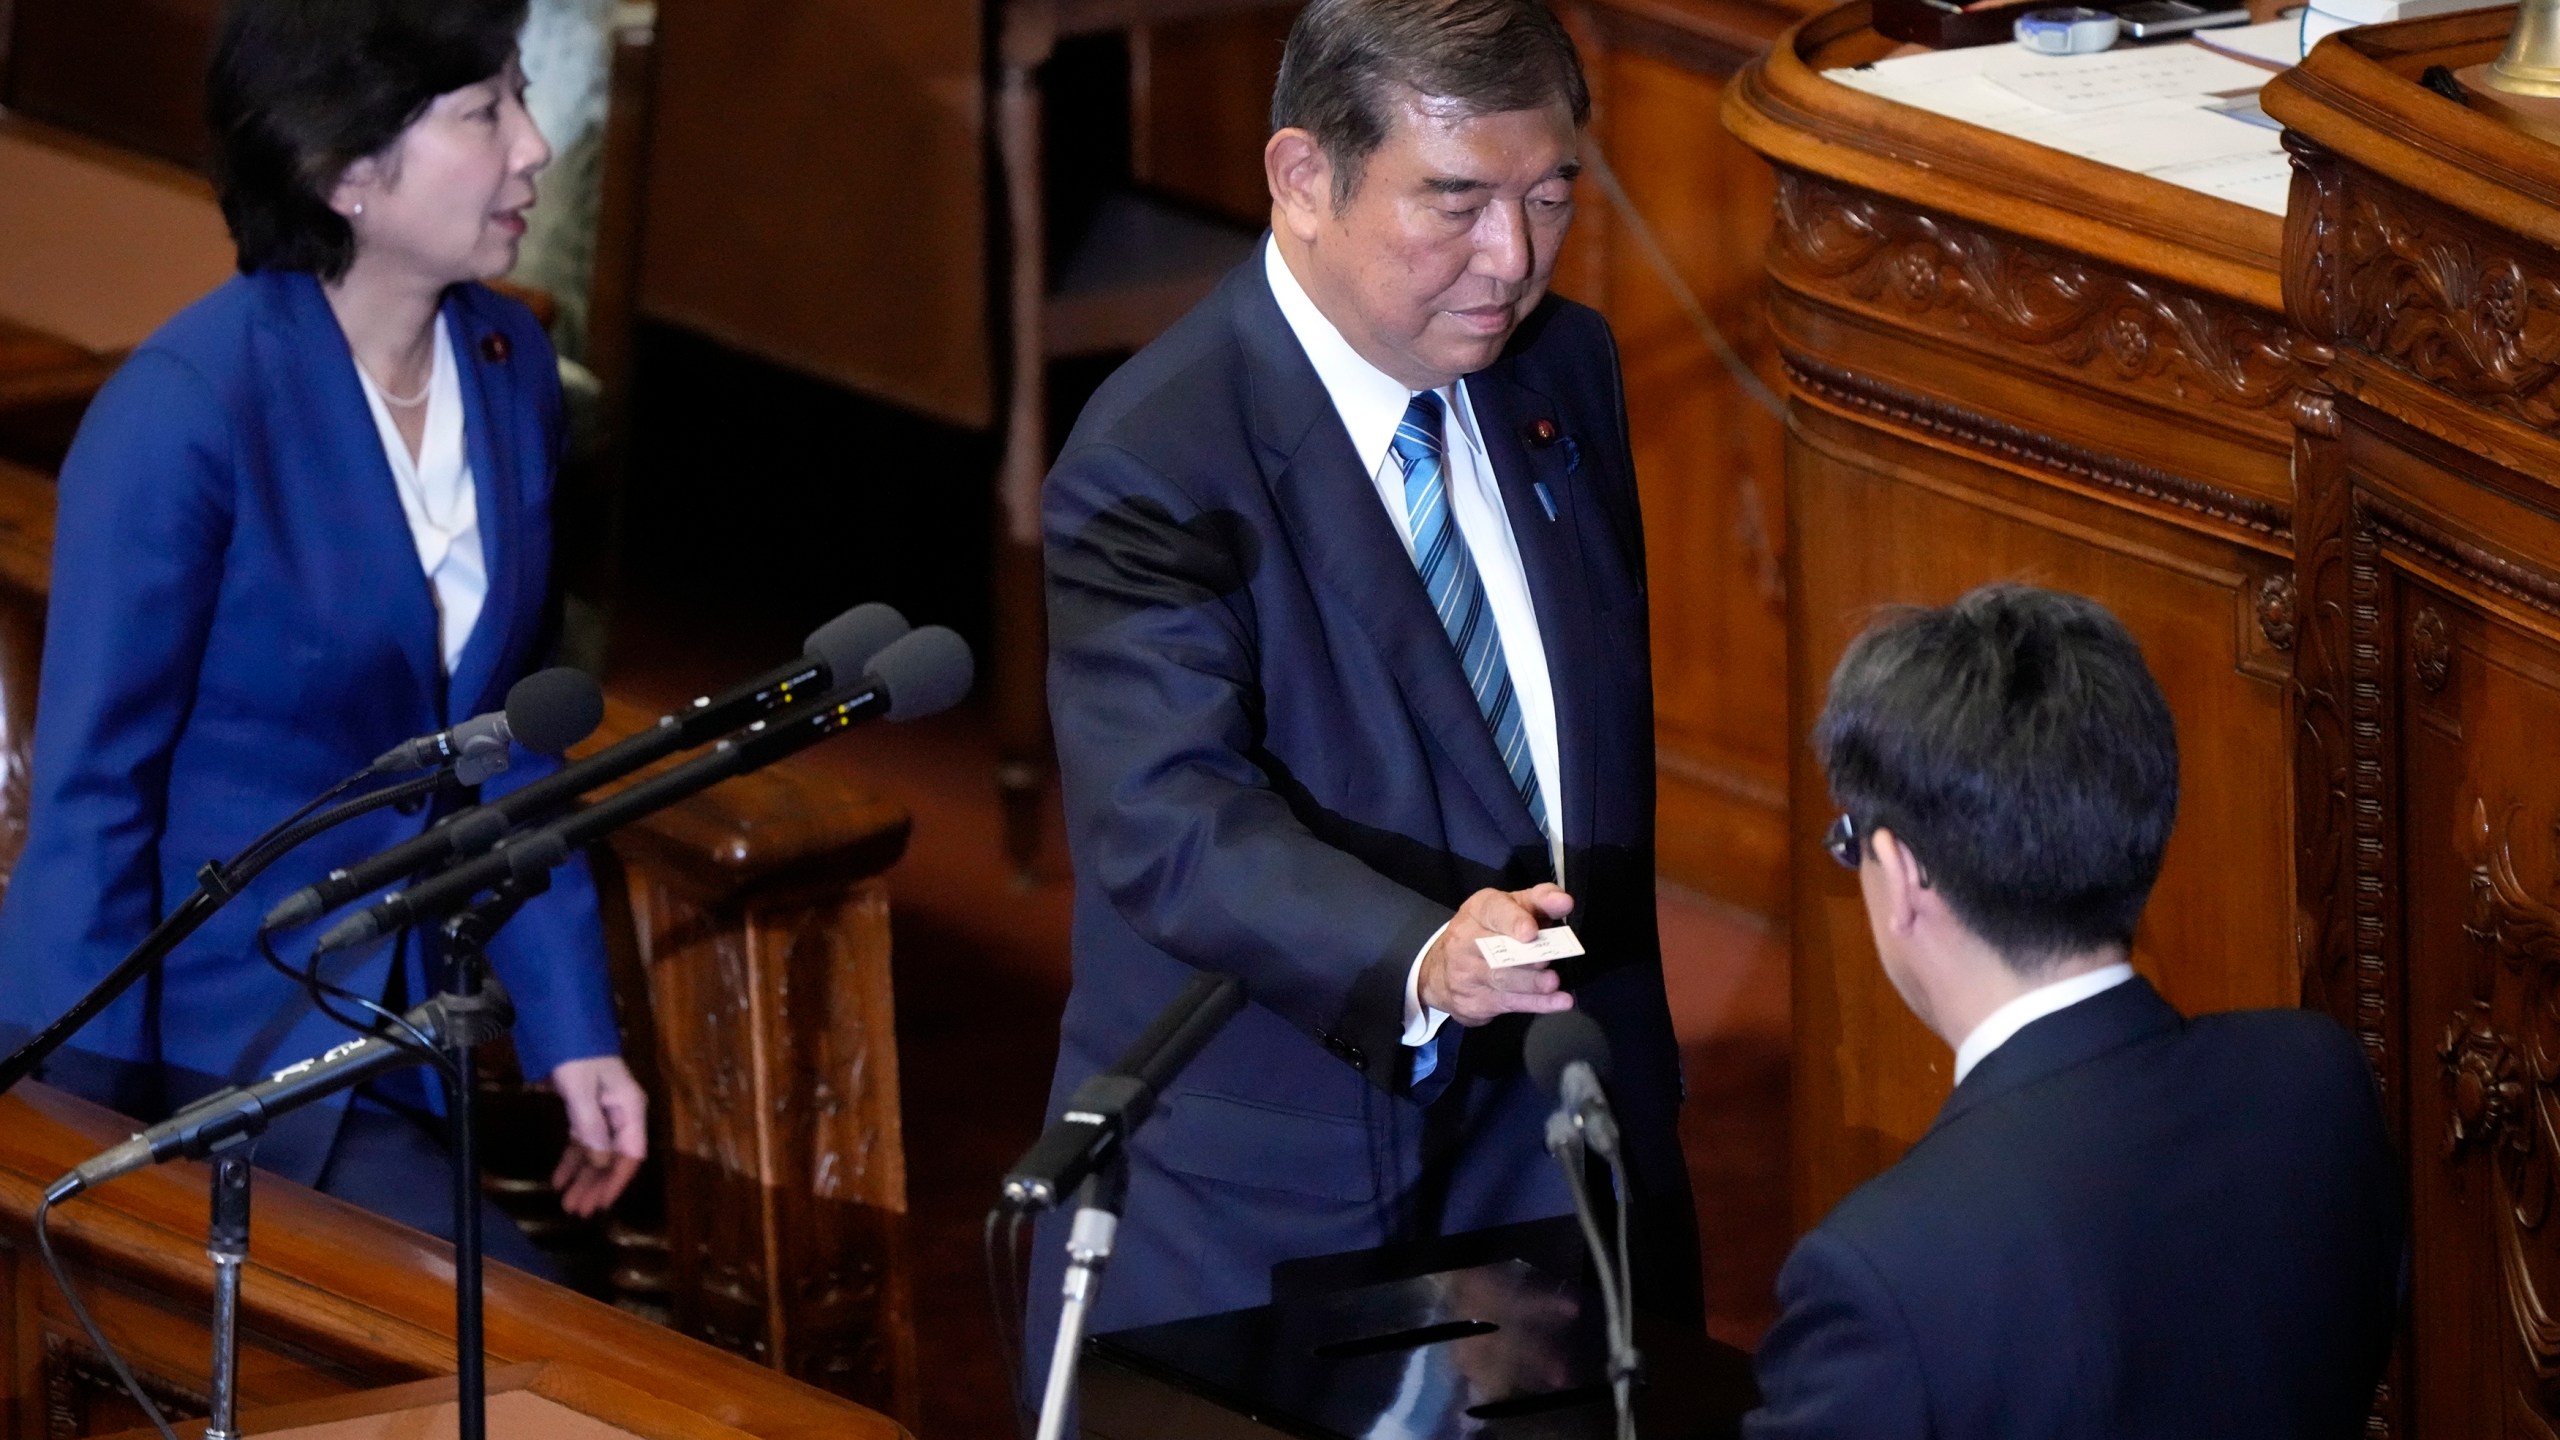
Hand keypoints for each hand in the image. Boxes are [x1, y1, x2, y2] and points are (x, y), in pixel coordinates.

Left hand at [547, 1055, 646, 1217]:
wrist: (565, 1026)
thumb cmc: (577, 1055)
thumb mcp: (581, 1090)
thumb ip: (591, 1126)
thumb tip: (601, 1163)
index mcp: (630, 1108)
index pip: (631, 1154)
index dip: (617, 1181)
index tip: (601, 1203)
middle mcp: (622, 1114)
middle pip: (613, 1159)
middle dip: (596, 1185)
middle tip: (576, 1210)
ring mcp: (605, 1113)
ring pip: (597, 1153)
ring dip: (583, 1178)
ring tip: (567, 1202)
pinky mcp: (587, 1111)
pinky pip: (582, 1141)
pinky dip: (571, 1160)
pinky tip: (558, 1179)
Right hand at [1417, 884, 1576, 1026]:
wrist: (1442, 970)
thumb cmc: (1489, 931)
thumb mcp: (1512, 907)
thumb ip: (1540, 901)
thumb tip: (1564, 901)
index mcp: (1478, 910)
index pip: (1495, 912)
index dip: (1514, 921)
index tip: (1531, 931)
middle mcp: (1466, 940)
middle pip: (1497, 949)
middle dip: (1525, 956)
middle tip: (1547, 959)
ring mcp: (1466, 973)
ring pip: (1502, 978)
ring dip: (1531, 982)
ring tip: (1553, 982)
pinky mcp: (1473, 1001)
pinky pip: (1508, 1002)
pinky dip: (1537, 1003)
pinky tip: (1558, 1001)